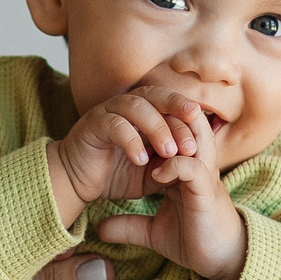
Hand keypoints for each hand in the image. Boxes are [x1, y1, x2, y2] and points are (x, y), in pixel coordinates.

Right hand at [47, 86, 210, 219]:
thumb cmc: (116, 174)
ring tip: (169, 152)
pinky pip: (114, 125)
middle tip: (191, 142)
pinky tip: (140, 160)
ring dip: (156, 128)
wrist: (77, 184)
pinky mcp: (91, 125)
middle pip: (155, 95)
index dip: (186, 116)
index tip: (203, 137)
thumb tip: (202, 162)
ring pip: (136, 107)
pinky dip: (131, 140)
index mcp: (142, 111)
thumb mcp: (152, 172)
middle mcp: (124, 106)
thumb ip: (172, 163)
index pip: (168, 102)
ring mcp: (106, 112)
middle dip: (177, 114)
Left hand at [53, 86, 248, 279]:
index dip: (148, 125)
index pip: (169, 132)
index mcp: (183, 169)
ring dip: (170, 133)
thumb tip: (99, 228)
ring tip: (144, 138)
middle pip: (185, 123)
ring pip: (194, 136)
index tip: (120, 128)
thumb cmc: (193, 241)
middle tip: (135, 117)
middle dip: (162, 115)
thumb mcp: (152, 232)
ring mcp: (204, 177)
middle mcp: (196, 165)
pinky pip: (193, 168)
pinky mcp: (208, 193)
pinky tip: (155, 173)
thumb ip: (128, 225)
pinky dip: (174, 165)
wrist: (223, 261)